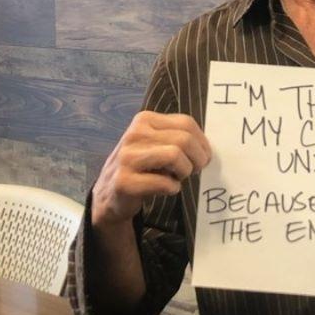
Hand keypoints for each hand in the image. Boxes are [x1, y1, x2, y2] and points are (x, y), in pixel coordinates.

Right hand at [92, 111, 211, 228]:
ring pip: (175, 156)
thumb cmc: (140, 166)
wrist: (108, 194)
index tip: (204, 156)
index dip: (202, 142)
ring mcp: (127, 157)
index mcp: (145, 120)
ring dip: (185, 171)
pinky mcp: (125, 182)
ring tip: (179, 178)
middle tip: (195, 170)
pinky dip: (173, 188)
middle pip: (184, 140)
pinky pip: (164, 183)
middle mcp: (134, 134)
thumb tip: (206, 147)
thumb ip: (176, 137)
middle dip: (197, 158)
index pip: (186, 123)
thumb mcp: (155, 143)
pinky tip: (166, 189)